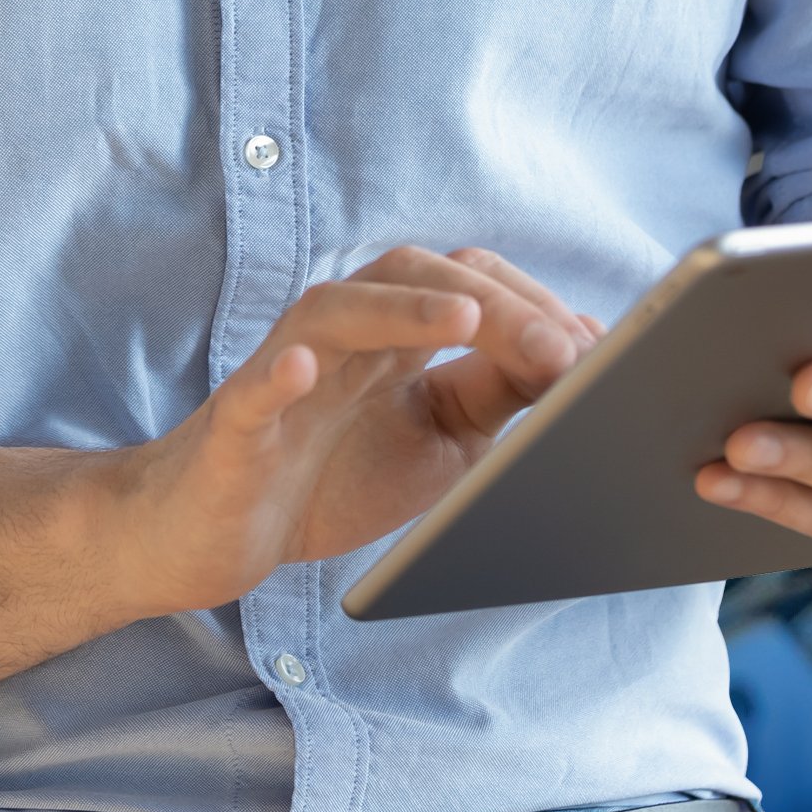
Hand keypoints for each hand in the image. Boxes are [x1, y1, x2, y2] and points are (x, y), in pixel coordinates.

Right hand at [97, 247, 600, 618]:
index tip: (595, 349)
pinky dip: (278, 375)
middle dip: (494, 306)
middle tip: (563, 349)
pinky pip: (252, 391)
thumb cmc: (329, 475)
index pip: (466, 284)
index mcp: (393, 331)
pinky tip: (304, 368)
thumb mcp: (442, 437)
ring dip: (403, 311)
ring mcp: (284, 372)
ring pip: (337, 312)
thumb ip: (500, 391)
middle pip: (412, 277)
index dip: (532, 308)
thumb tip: (581, 346)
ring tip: (464, 319)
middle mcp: (339, 334)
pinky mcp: (236, 424)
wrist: (217, 534)